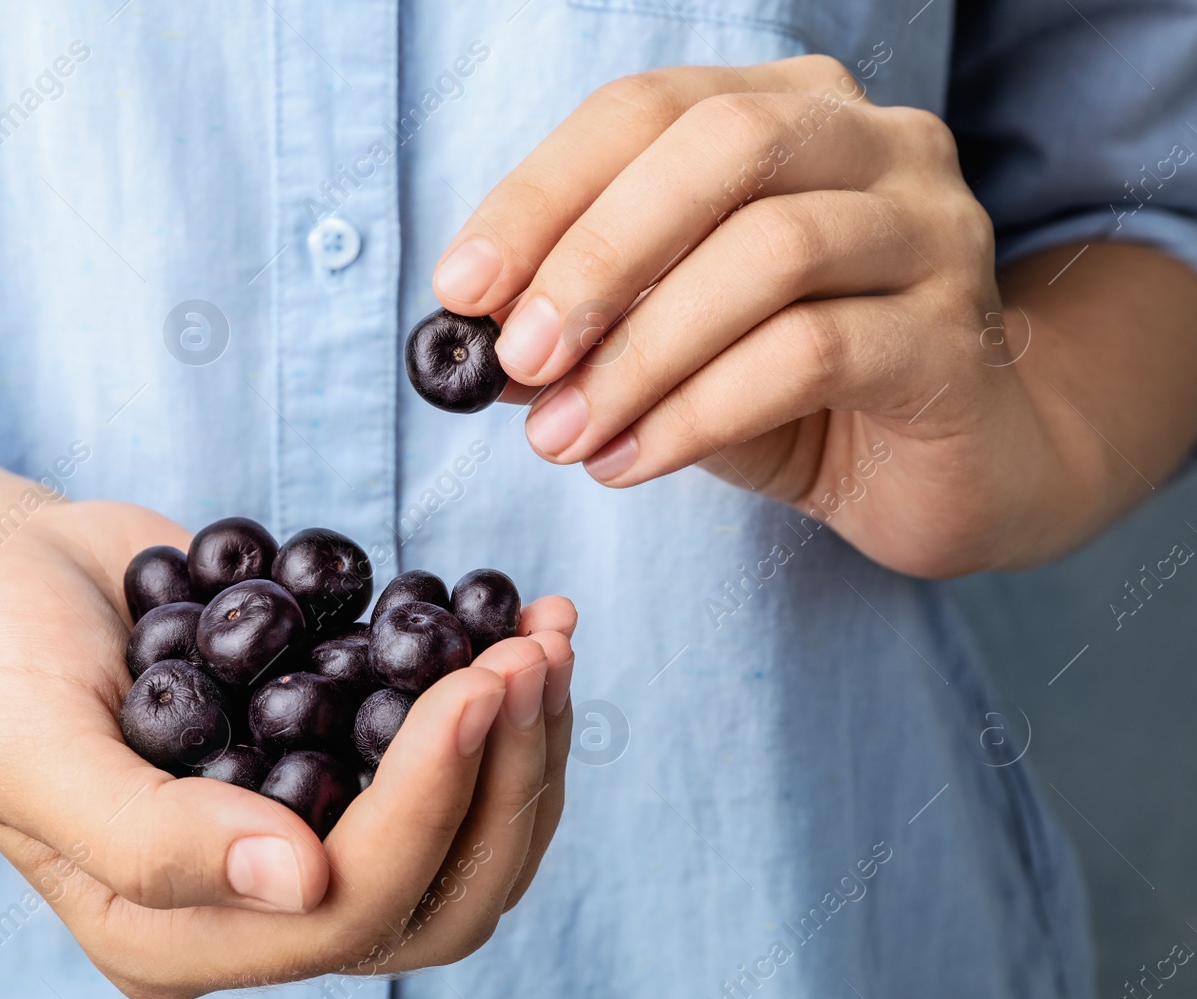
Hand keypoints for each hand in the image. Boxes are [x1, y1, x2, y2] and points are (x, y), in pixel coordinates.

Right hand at [0, 499, 574, 998]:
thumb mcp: (34, 751)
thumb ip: (148, 839)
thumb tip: (297, 883)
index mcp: (172, 941)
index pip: (344, 912)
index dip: (426, 806)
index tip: (472, 684)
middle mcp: (254, 914)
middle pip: (437, 899)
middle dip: (502, 782)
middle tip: (529, 660)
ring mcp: (305, 843)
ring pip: (469, 846)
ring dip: (524, 747)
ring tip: (544, 637)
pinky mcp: (336, 773)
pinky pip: (453, 774)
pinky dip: (504, 710)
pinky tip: (522, 628)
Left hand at [432, 55, 1099, 577]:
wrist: (955, 471)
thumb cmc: (799, 392)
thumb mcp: (672, 344)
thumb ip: (589, 324)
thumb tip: (474, 338)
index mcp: (792, 110)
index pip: (646, 109)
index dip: (541, 195)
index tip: (460, 288)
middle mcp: (877, 144)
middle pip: (720, 149)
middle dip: (596, 256)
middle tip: (518, 358)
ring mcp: (933, 232)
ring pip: (770, 254)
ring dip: (639, 356)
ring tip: (560, 438)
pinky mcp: (954, 337)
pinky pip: (811, 355)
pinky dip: (697, 413)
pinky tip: (630, 464)